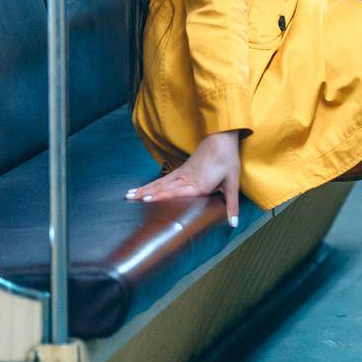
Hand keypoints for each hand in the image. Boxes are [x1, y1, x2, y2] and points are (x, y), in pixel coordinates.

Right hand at [126, 131, 242, 227]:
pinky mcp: (182, 168)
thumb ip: (231, 204)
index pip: (175, 192)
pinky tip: (146, 187)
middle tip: (127, 198)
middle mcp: (186, 180)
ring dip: (145, 189)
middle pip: (163, 188)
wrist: (222, 138)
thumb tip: (233, 224)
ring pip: (160, 182)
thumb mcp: (232, 183)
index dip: (160, 196)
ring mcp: (182, 173)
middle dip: (145, 194)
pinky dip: (153, 183)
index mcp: (198, 185)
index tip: (144, 200)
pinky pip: (164, 178)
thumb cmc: (228, 160)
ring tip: (129, 194)